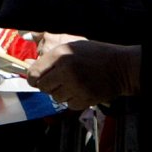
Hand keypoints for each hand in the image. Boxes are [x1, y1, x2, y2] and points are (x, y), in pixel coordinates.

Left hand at [25, 37, 139, 110]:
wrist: (120, 67)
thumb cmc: (95, 54)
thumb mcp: (71, 46)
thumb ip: (51, 56)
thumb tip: (31, 67)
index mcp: (60, 54)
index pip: (34, 73)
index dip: (34, 77)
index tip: (38, 78)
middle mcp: (65, 70)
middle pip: (42, 87)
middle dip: (48, 84)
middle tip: (58, 80)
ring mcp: (75, 86)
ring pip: (55, 97)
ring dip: (61, 92)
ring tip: (73, 83)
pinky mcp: (84, 99)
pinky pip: (68, 105)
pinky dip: (73, 100)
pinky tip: (81, 89)